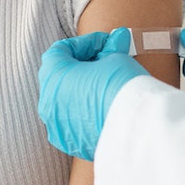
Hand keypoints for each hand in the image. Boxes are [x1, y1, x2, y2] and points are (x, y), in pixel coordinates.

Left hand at [37, 28, 148, 160]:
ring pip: (65, 102)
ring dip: (82, 90)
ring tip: (108, 85)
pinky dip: (85, 113)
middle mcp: (48, 102)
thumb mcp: (116, 58)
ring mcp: (57, 127)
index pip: (60, 50)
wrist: (136, 128)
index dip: (84, 43)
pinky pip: (74, 122)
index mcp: (53, 76)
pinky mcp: (72, 144)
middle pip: (60, 76)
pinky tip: (106, 107)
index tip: (105, 43)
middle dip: (82, 66)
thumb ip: (110, 50)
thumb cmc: (121, 87)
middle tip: (107, 61)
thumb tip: (117, 40)